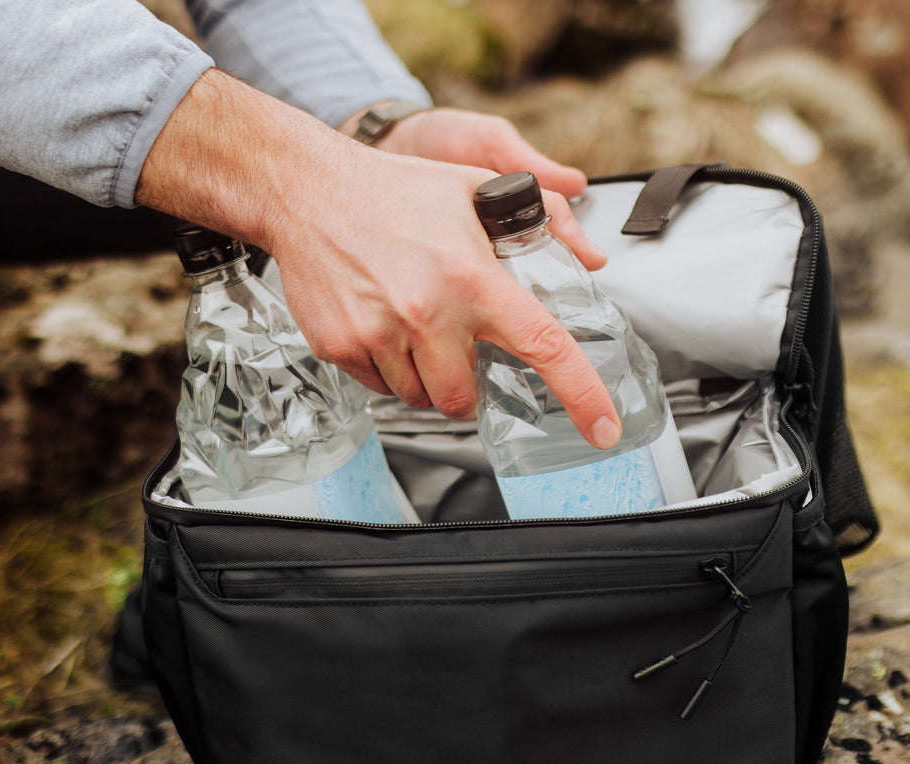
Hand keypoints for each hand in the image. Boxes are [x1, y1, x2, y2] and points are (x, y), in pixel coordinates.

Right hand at [136, 71, 621, 447]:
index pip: (543, 346)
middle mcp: (429, 313)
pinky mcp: (341, 346)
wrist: (306, 191)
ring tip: (413, 326)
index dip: (581, 394)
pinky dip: (387, 368)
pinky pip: (379, 387)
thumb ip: (539, 221)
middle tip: (455, 348)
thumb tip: (588, 256)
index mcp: (474, 278)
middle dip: (465, 385)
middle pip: (463, 398)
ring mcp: (380, 334)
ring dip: (425, 378)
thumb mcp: (476, 189)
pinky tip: (381, 323)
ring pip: (419, 398)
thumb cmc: (395, 191)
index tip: (602, 429)